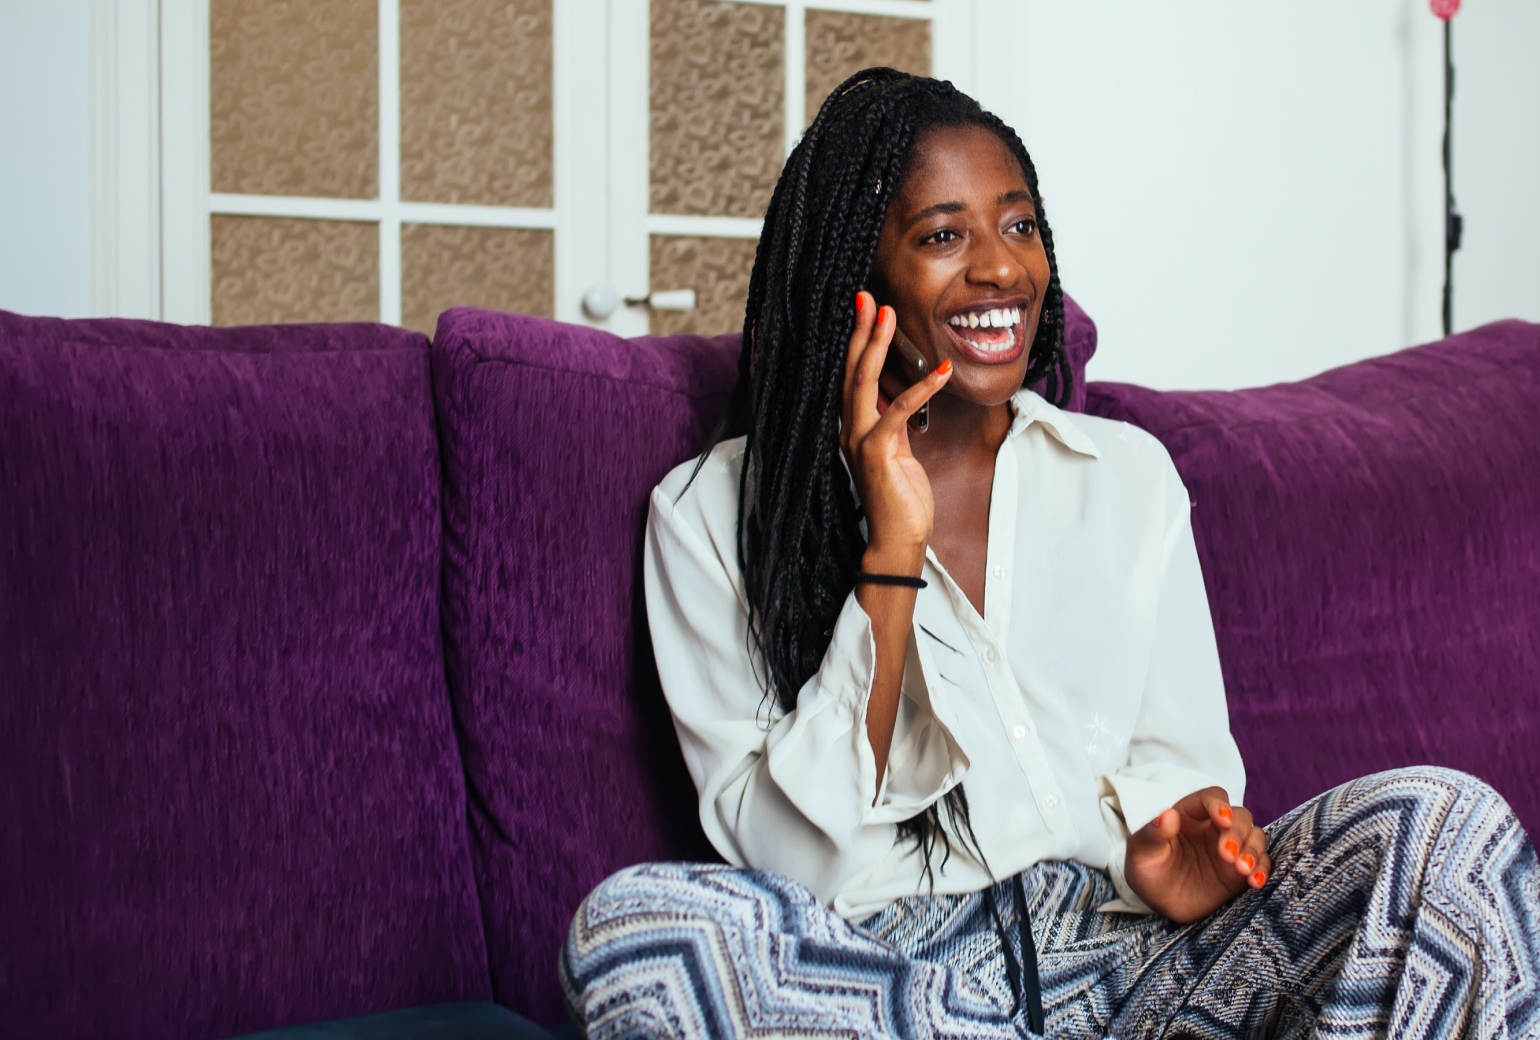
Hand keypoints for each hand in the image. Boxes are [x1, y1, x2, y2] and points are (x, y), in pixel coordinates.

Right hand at [841, 292, 952, 572]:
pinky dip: (921, 388)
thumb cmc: (901, 499)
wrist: (898, 539)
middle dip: (861, 331)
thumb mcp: (898, 453)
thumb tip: (896, 398)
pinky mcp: (878, 453)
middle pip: (851, 370)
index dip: (859, 342)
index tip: (866, 310)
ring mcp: (860, 440)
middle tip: (867, 297)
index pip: (853, 376)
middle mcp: (850, 430)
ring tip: (888, 315)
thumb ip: (893, 424)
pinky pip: (898, 411)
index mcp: (854, 428)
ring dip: (877, 346)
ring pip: (864, 382)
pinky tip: (942, 371)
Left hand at [1123, 787, 1269, 923]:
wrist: (1157, 901)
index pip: (1211, 797)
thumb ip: (1153, 833)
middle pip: (1239, 816)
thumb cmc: (1147, 870)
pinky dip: (1263, 869)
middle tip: (1226, 855)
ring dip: (1253, 850)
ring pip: (1255, 836)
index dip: (1219, 804)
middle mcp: (1214, 827)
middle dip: (1237, 832)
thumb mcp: (1141, 852)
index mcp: (1189, 814)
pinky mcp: (1240, 871)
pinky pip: (1261, 863)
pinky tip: (1255, 881)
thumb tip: (1167, 814)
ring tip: (1242, 869)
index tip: (1222, 819)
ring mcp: (1230, 848)